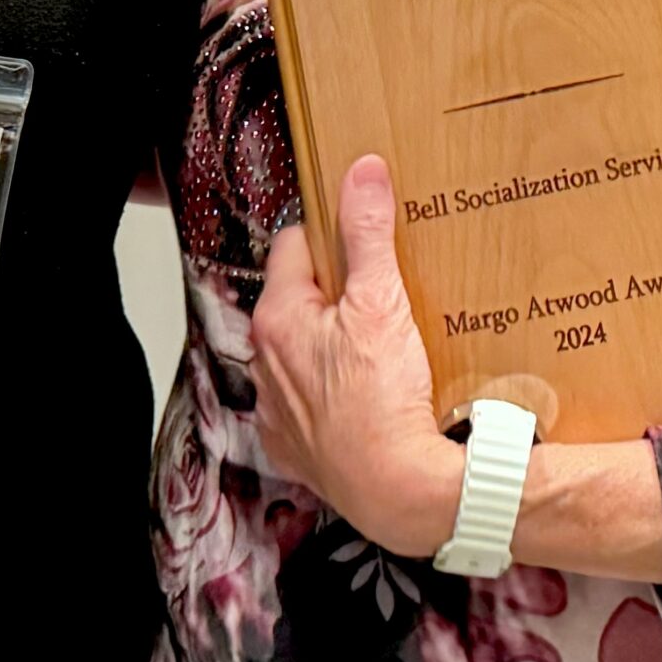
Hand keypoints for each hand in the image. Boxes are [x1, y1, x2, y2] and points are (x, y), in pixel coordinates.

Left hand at [251, 153, 463, 558]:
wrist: (397, 491)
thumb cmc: (384, 400)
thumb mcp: (381, 301)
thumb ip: (368, 232)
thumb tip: (362, 171)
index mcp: (277, 319)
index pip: (295, 245)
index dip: (332, 235)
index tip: (364, 240)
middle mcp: (264, 363)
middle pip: (299, 300)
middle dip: (336, 291)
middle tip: (383, 292)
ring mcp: (278, 409)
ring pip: (304, 352)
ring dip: (333, 343)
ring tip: (381, 345)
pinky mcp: (296, 447)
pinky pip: (311, 401)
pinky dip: (334, 392)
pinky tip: (369, 394)